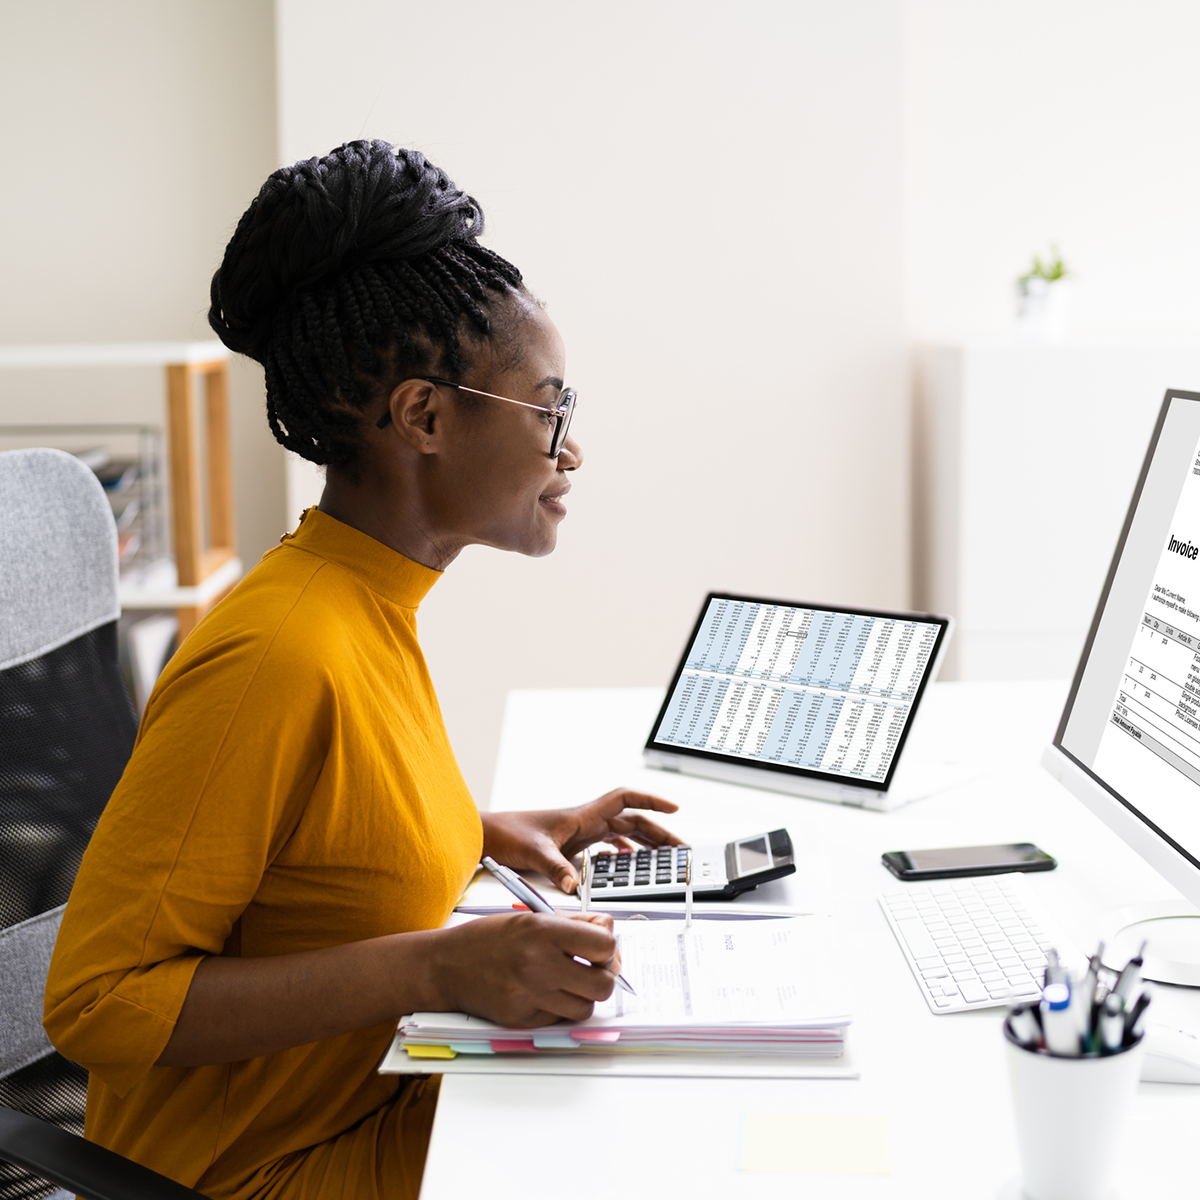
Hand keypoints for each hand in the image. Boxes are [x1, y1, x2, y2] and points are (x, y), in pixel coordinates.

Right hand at [431, 911, 618, 1026]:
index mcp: (542, 931)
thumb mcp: (530, 916)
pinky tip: (545, 992)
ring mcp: (529, 996)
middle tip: (592, 968)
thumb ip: (574, 923)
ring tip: (567, 981)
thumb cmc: (488, 938)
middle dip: (603, 975)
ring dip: (583, 995)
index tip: (599, 947)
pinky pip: (560, 1019)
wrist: (446, 965)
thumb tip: (609, 932)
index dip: (608, 946)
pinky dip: (560, 1007)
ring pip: (586, 1007)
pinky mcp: (522, 1020)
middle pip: (603, 983)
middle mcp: (537, 964)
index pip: (604, 944)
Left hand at [481, 788, 682, 893]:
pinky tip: (628, 864)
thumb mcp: (534, 852)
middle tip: (679, 848)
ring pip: (622, 833)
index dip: (651, 800)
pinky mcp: (572, 847)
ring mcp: (580, 834)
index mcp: (582, 816)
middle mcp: (585, 822)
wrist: (487, 836)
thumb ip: (555, 869)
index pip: (625, 799)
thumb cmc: (507, 834)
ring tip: (663, 858)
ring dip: (644, 843)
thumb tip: (574, 887)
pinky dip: (622, 853)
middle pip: (632, 821)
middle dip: (658, 832)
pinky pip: (606, 846)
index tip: (675, 808)